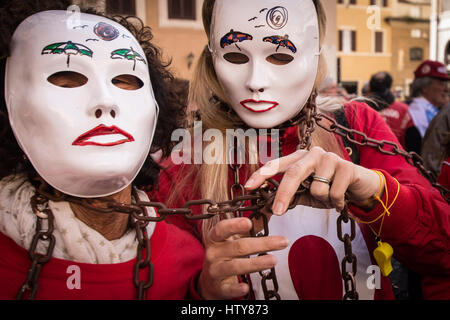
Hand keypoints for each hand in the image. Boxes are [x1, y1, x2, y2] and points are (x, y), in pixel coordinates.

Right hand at [197, 217, 287, 298]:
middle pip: (238, 247)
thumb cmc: (226, 253)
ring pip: (236, 266)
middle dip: (262, 244)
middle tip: (282, 242)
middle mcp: (214, 253)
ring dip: (256, 263)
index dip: (234, 225)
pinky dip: (236, 288)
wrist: (211, 280)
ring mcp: (215, 270)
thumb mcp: (234, 238)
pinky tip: (246, 288)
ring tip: (274, 260)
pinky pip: (228, 288)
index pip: (222, 229)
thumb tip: (271, 208)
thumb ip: (252, 224)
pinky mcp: (219, 287)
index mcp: (216, 238)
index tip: (249, 223)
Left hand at [244, 146, 381, 213]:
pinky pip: (333, 192)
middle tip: (277, 212)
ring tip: (330, 197)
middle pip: (293, 173)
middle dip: (284, 194)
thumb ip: (288, 198)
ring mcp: (330, 158)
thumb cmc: (328, 188)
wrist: (359, 188)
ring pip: (315, 187)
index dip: (261, 175)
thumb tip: (265, 209)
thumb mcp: (305, 195)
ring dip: (322, 200)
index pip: (276, 165)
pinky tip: (342, 199)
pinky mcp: (346, 166)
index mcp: (299, 158)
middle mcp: (312, 154)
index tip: (248, 187)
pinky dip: (336, 202)